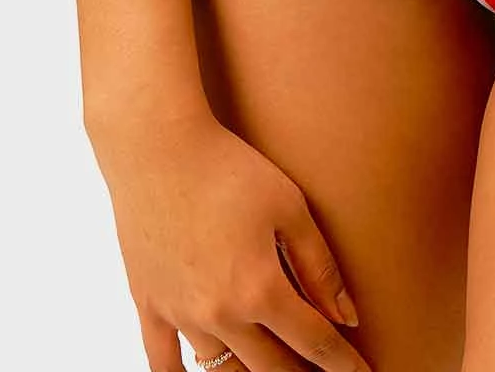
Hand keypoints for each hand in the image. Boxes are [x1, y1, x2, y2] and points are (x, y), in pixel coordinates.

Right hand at [94, 105, 371, 371]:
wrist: (157, 145)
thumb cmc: (226, 166)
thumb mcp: (289, 205)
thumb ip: (319, 266)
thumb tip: (346, 317)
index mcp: (260, 288)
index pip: (314, 342)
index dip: (342, 363)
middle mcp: (220, 313)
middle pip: (271, 368)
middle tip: (319, 370)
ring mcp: (180, 314)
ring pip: (223, 370)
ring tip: (273, 367)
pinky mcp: (149, 305)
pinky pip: (163, 364)